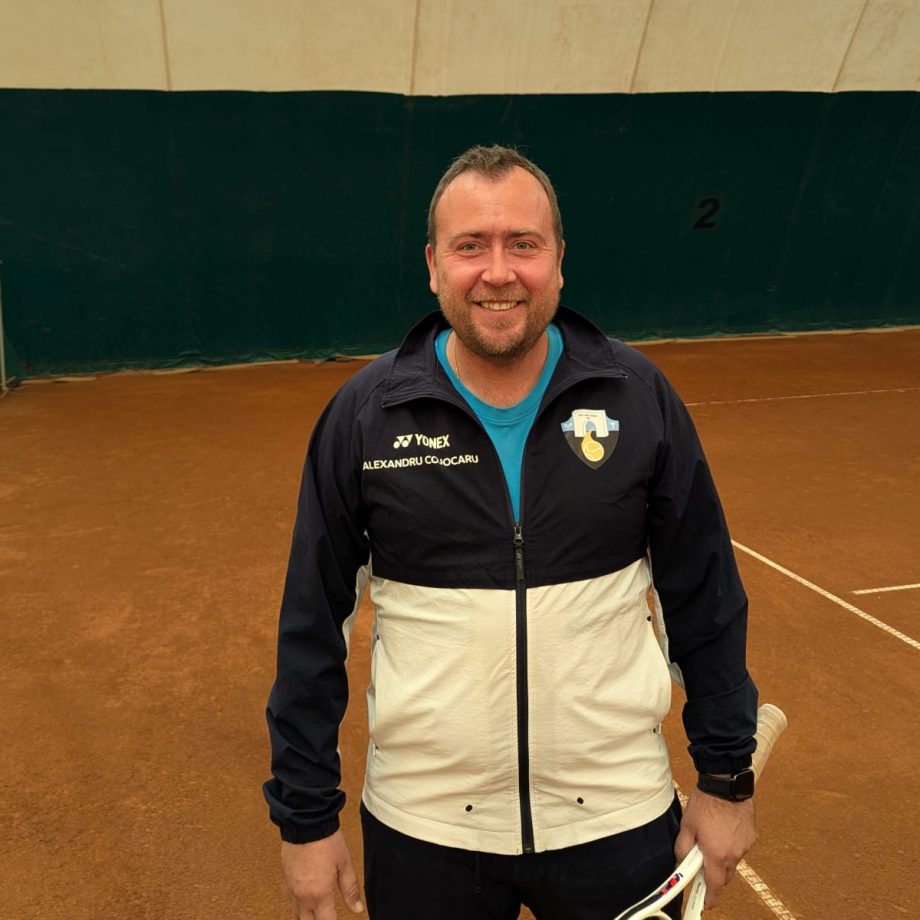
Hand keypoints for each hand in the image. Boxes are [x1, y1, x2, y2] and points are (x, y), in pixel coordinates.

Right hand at [281, 831, 364, 919]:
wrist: (306, 823)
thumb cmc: (327, 841)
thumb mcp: (345, 865)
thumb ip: (350, 889)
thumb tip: (357, 909)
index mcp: (320, 894)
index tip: (338, 919)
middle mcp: (303, 896)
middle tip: (328, 915)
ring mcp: (292, 889)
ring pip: (297, 914)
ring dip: (307, 916)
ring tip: (318, 913)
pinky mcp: (286, 880)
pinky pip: (291, 900)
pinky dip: (299, 904)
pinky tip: (307, 898)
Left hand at [674, 790, 755, 907]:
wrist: (725, 785)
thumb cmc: (705, 803)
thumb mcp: (687, 826)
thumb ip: (683, 848)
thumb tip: (681, 863)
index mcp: (717, 854)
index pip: (715, 886)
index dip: (709, 898)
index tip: (705, 904)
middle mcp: (734, 854)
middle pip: (725, 876)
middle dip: (715, 877)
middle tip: (703, 868)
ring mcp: (745, 846)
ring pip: (733, 862)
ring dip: (722, 859)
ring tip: (712, 841)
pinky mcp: (751, 836)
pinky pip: (740, 849)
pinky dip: (731, 846)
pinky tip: (723, 832)